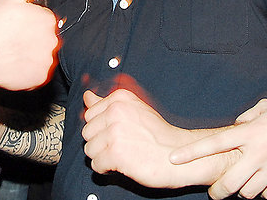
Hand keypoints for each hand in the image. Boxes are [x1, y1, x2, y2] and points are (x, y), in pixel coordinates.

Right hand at [0, 0, 58, 90]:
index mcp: (48, 19)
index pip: (43, 21)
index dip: (27, 23)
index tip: (13, 27)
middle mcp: (53, 40)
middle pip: (45, 38)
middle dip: (31, 39)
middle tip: (11, 40)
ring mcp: (48, 60)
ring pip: (42, 56)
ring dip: (30, 55)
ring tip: (11, 53)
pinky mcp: (41, 77)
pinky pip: (38, 73)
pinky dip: (28, 71)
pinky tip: (14, 66)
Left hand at [82, 89, 237, 188]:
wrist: (178, 155)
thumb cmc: (158, 135)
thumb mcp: (133, 111)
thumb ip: (107, 104)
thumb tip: (87, 97)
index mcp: (120, 98)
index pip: (90, 114)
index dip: (101, 128)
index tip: (116, 133)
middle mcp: (116, 111)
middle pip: (87, 132)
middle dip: (100, 143)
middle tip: (120, 147)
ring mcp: (115, 132)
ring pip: (89, 149)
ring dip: (102, 157)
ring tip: (121, 156)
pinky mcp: (116, 153)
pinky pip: (96, 164)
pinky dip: (106, 169)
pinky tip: (121, 165)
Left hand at [170, 92, 266, 198]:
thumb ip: (248, 117)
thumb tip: (236, 125)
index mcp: (250, 131)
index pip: (213, 144)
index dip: (191, 153)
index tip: (173, 159)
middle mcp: (259, 151)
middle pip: (229, 181)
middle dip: (217, 192)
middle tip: (214, 193)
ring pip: (249, 192)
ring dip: (244, 191)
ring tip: (244, 184)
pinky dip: (265, 194)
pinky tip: (265, 186)